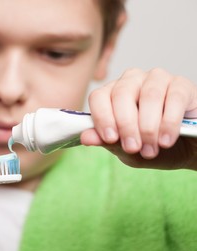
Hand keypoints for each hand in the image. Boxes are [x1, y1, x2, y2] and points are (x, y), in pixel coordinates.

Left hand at [81, 68, 196, 169]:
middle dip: (126, 125)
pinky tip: (166, 140)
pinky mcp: (182, 85)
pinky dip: (169, 122)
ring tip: (151, 149)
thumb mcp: (127, 150)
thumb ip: (107, 142)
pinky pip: (174, 97)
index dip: (102, 117)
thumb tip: (85, 138)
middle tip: (133, 148)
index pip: (99, 97)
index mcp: (112, 94)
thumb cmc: (151, 146)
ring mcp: (157, 79)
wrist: (186, 150)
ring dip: (148, 126)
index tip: (110, 138)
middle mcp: (132, 81)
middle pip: (122, 94)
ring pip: (148, 95)